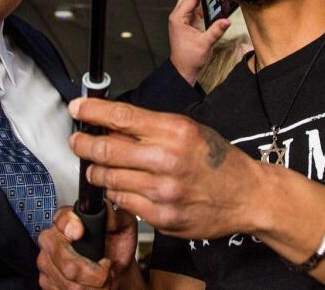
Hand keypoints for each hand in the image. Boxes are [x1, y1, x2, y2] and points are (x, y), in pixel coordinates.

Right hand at [37, 204, 138, 289]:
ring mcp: (47, 262)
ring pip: (67, 281)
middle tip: (106, 269)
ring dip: (92, 285)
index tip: (80, 232)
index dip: (69, 226)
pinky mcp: (47, 282)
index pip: (61, 220)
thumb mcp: (124, 226)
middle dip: (91, 272)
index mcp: (66, 219)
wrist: (114, 270)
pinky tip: (92, 286)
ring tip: (103, 279)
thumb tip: (107, 212)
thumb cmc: (116, 246)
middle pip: (65, 260)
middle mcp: (52, 239)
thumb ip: (116, 216)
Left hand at [68, 97, 265, 240]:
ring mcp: (164, 191)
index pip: (121, 116)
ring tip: (100, 166)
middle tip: (78, 141)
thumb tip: (110, 123)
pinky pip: (123, 202)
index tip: (77, 107)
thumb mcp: (189, 131)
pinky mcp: (162, 217)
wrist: (247, 195)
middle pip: (107, 149)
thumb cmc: (217, 161)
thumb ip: (151, 128)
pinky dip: (116, 193)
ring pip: (110, 178)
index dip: (92, 111)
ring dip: (98, 171)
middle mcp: (168, 160)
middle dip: (84, 144)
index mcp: (176, 131)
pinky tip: (122, 186)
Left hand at [168, 0, 231, 84]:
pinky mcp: (186, 21)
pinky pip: (194, 7)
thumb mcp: (205, 44)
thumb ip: (216, 31)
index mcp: (178, 18)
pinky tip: (213, 1)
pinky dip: (202, 2)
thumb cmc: (190, 58)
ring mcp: (181, 18)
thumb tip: (227, 20)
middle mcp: (178, 15)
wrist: (183, 69)